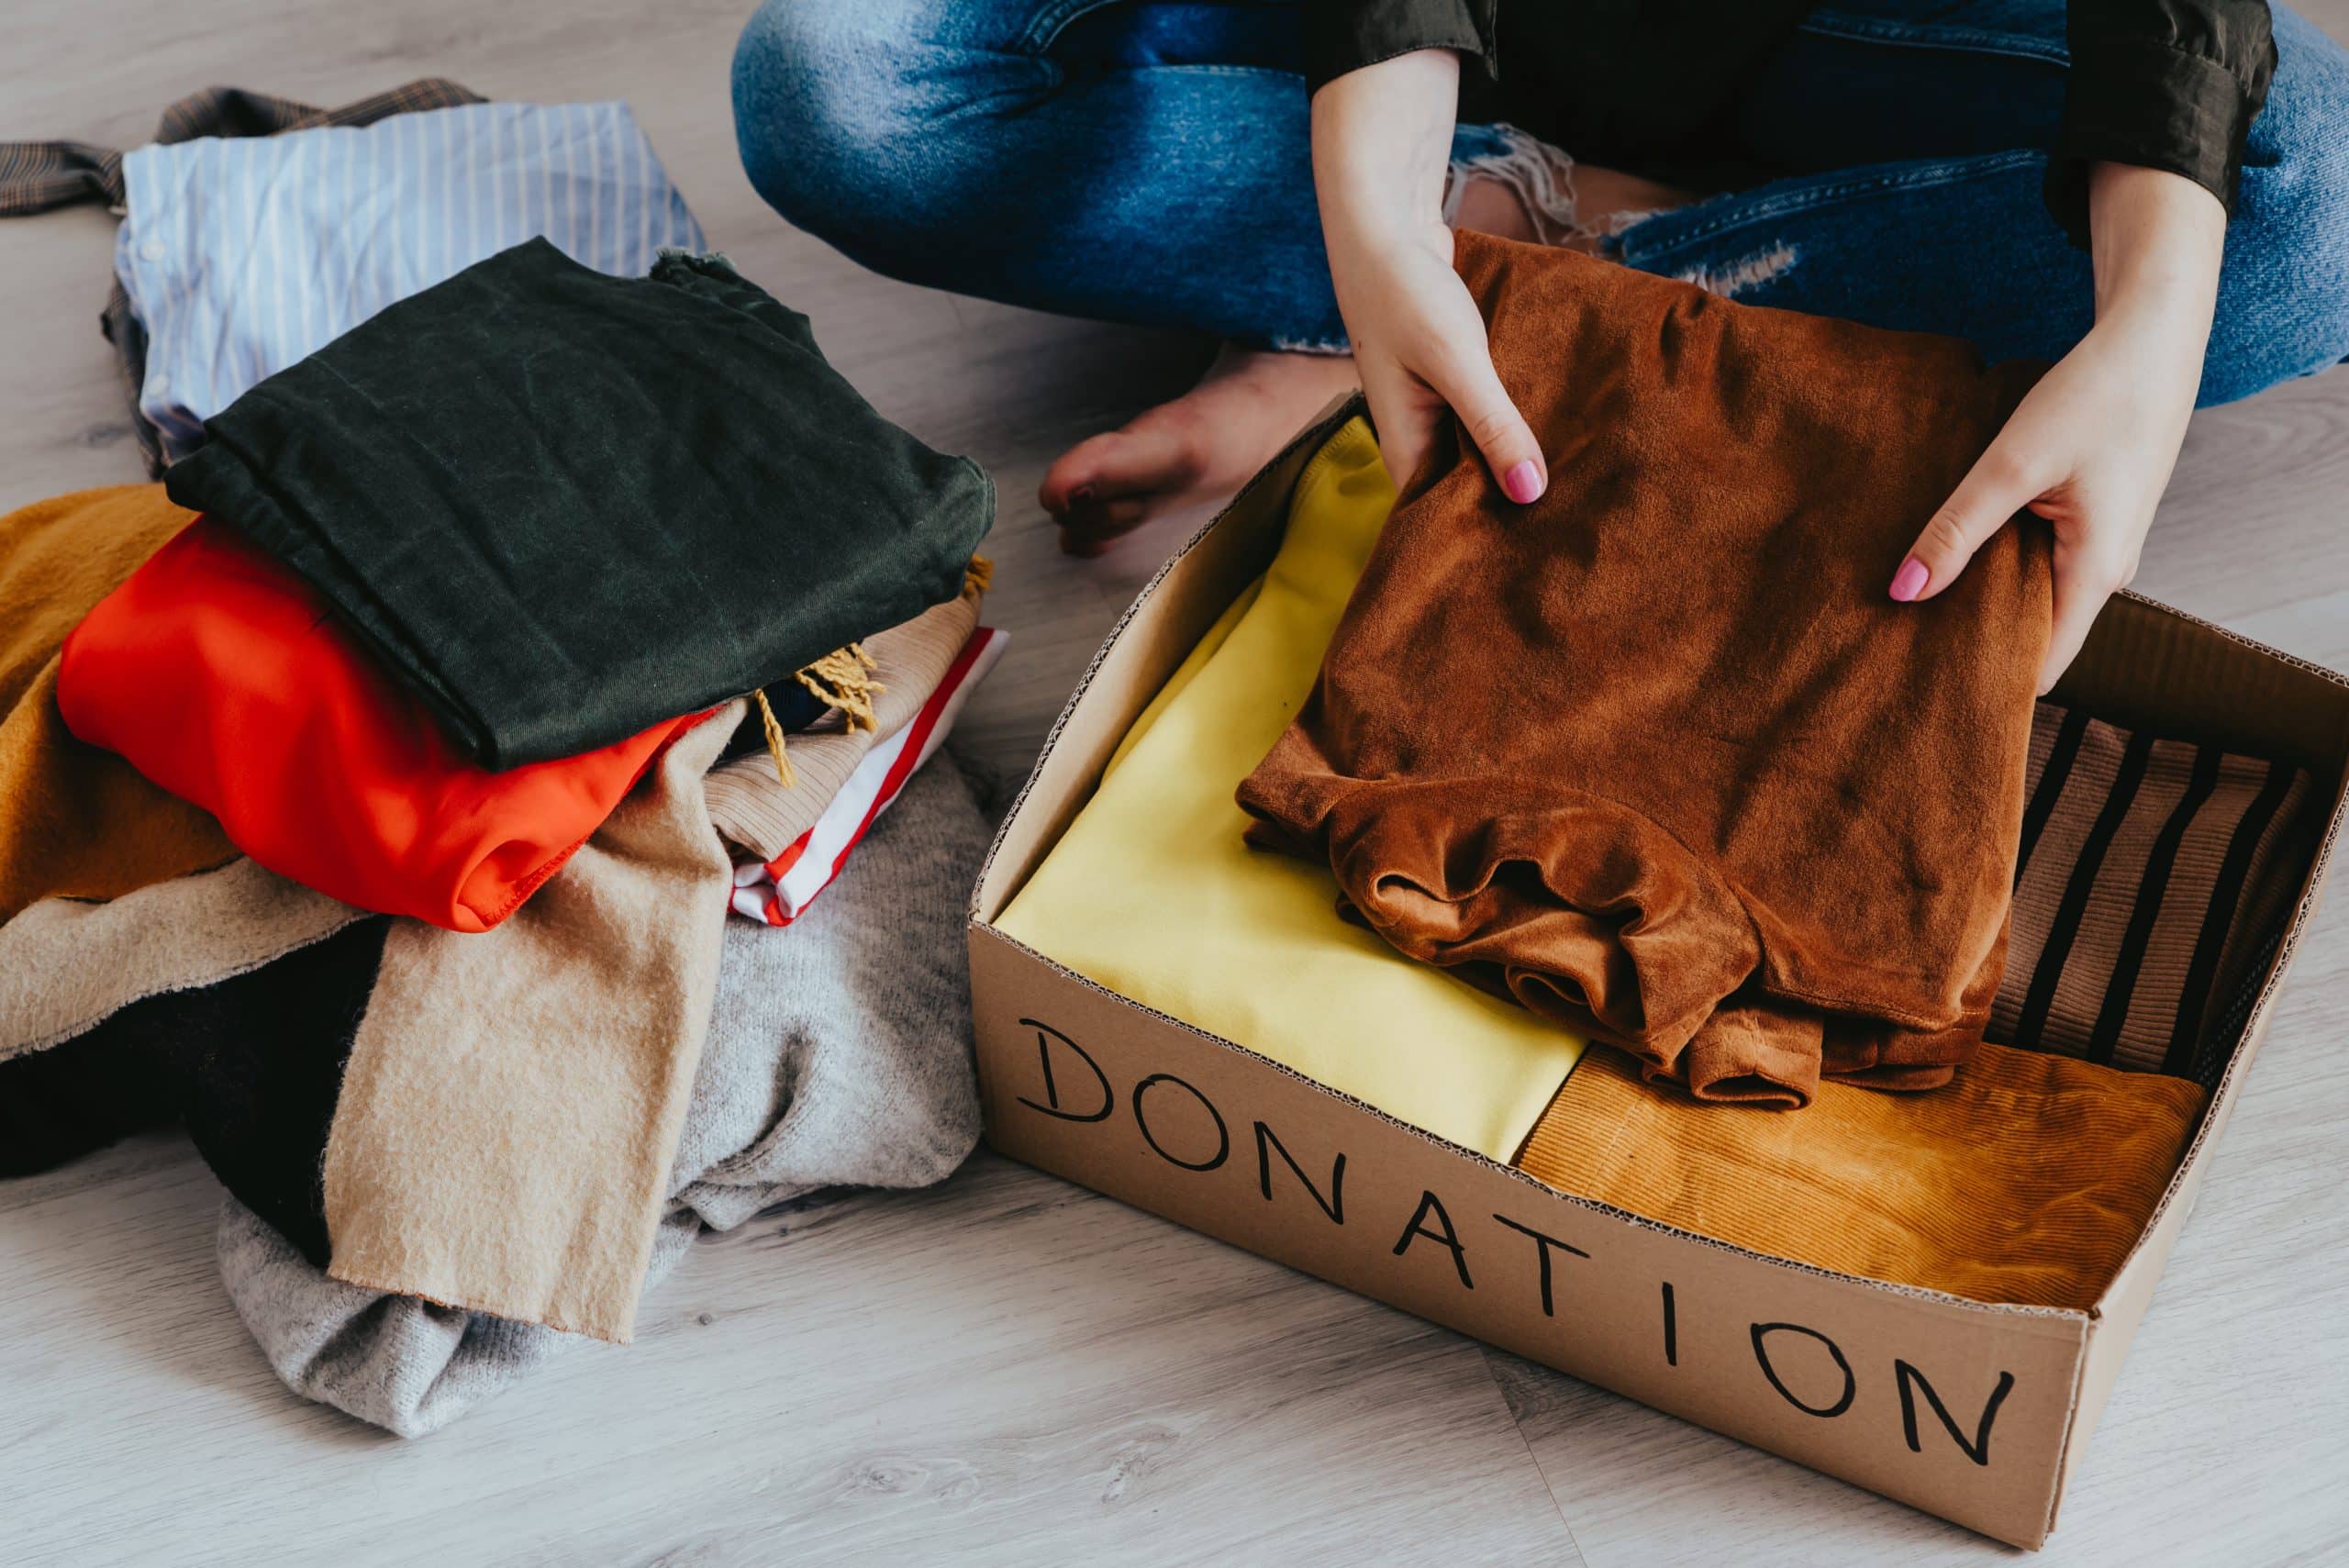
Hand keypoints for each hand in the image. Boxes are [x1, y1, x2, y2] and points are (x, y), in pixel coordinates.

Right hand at [1311, 50, 1545, 500]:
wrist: (1383, 225)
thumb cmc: (1405, 293)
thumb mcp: (1456, 361)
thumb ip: (1493, 425)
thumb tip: (1530, 493)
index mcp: (1406, 450)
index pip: (1443, 521)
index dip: (1485, 545)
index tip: (1536, 567)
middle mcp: (1420, 439)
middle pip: (1470, 492)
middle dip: (1515, 508)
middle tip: (1579, 536)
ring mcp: (1438, 411)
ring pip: (1486, 453)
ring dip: (1523, 463)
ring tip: (1586, 495)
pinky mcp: (1458, 384)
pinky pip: (1493, 417)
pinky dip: (1522, 423)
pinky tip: (1567, 433)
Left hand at [1890, 164, 2224, 692]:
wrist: (2153, 338)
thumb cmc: (2095, 396)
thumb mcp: (2012, 465)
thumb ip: (1957, 531)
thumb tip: (1902, 592)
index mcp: (2096, 572)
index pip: (2042, 664)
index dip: (1987, 683)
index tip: (1926, 694)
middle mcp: (2104, 571)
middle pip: (2032, 634)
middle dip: (1972, 643)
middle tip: (1898, 655)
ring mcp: (2099, 546)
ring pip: (2031, 594)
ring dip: (1980, 599)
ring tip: (1909, 611)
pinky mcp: (2090, 519)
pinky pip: (2038, 560)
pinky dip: (1997, 564)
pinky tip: (1949, 557)